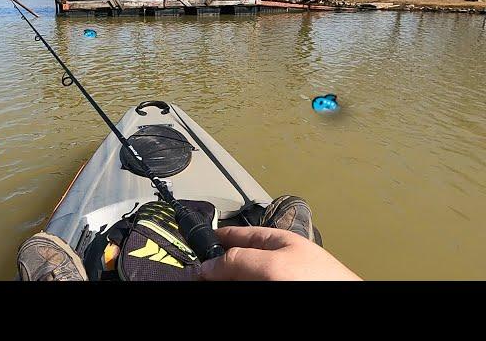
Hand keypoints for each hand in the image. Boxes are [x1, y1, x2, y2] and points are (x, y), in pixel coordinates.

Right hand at [199, 226, 360, 280]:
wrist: (347, 307)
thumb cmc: (321, 281)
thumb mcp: (273, 264)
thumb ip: (238, 260)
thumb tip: (206, 266)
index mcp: (277, 242)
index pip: (238, 234)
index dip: (215, 238)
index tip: (194, 246)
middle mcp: (277, 262)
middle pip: (237, 261)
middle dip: (216, 267)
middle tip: (196, 276)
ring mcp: (279, 279)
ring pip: (244, 278)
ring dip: (225, 280)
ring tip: (209, 283)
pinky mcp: (279, 289)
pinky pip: (254, 286)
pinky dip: (240, 285)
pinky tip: (230, 289)